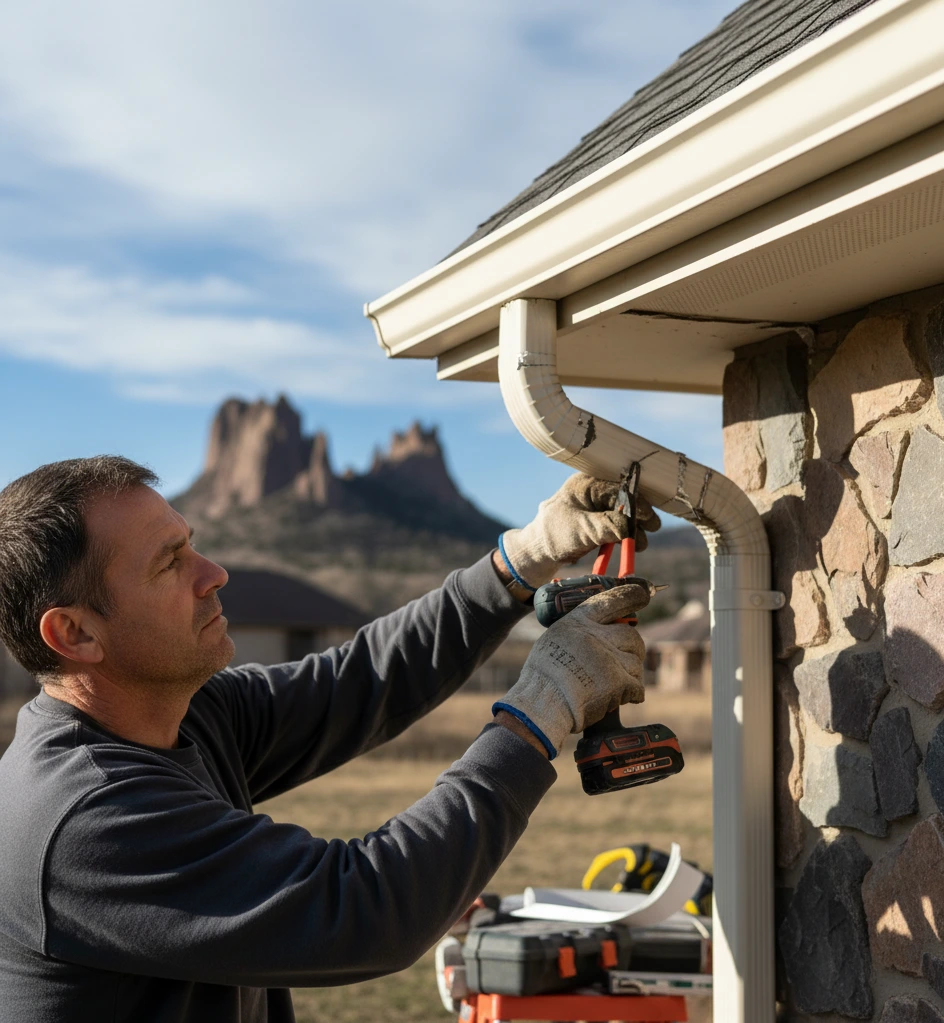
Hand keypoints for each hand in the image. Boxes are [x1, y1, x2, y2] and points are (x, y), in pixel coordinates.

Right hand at [493, 583, 649, 758]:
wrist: (543, 703)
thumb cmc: (543, 676)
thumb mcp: (554, 639)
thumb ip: (578, 632)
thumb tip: (597, 632)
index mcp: (578, 621)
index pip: (610, 600)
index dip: (629, 596)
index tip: (642, 594)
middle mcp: (596, 635)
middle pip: (631, 635)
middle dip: (633, 648)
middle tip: (625, 658)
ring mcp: (609, 657)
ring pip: (636, 662)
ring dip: (630, 674)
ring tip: (613, 684)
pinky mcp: (618, 681)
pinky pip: (638, 686)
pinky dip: (632, 693)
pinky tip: (619, 696)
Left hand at [499, 473, 659, 588]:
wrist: (539, 552)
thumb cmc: (554, 536)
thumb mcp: (582, 531)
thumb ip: (606, 526)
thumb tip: (629, 526)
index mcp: (586, 484)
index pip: (618, 489)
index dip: (636, 505)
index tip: (648, 521)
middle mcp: (592, 490)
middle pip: (624, 500)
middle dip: (637, 518)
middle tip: (649, 532)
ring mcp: (594, 504)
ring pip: (622, 513)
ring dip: (632, 528)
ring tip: (637, 545)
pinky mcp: (596, 518)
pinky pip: (615, 522)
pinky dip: (624, 533)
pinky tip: (629, 544)